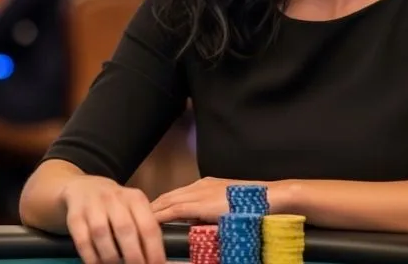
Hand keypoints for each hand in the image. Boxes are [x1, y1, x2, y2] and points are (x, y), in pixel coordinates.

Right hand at [61, 175, 163, 263]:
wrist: (82, 189)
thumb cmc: (115, 205)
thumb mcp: (133, 208)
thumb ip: (144, 228)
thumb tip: (157, 259)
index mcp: (135, 198)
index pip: (148, 225)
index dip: (154, 250)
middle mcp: (114, 198)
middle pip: (126, 229)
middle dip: (133, 256)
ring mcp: (93, 206)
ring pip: (102, 234)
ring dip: (111, 257)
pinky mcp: (75, 217)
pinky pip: (83, 241)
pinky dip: (92, 257)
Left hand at [152, 177, 284, 222]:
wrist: (268, 197)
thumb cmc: (255, 204)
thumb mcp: (231, 205)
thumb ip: (215, 210)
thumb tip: (204, 222)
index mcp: (206, 185)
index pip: (178, 194)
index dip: (164, 203)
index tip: (152, 212)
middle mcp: (200, 186)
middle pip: (168, 196)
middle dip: (154, 206)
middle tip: (138, 216)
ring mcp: (199, 193)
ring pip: (168, 201)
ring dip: (153, 211)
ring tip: (140, 221)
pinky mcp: (200, 204)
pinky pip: (174, 210)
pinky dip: (161, 216)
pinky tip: (151, 222)